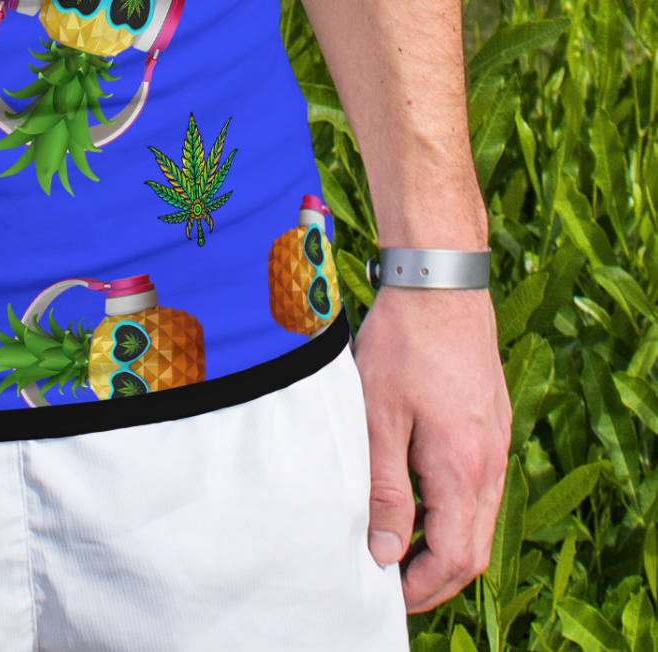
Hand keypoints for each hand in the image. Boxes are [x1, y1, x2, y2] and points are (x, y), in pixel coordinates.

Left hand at [353, 285, 509, 611]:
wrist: (440, 282)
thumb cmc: (404, 344)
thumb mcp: (379, 416)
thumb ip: (386, 488)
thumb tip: (386, 551)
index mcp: (464, 468)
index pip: (454, 557)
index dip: (420, 586)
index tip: (385, 592)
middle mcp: (491, 463)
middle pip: (472, 547)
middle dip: (434, 576)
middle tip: (391, 582)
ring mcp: (496, 443)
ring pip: (478, 518)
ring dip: (442, 541)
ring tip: (396, 543)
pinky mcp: (491, 424)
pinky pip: (479, 487)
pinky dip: (451, 508)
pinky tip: (416, 495)